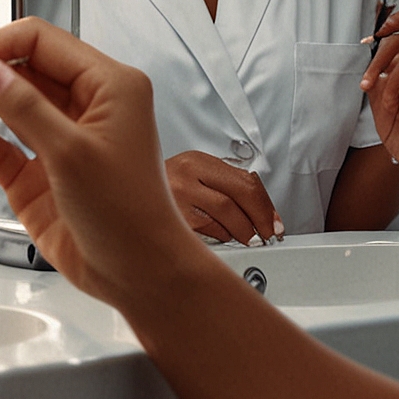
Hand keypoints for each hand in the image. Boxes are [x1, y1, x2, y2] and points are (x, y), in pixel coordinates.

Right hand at [0, 18, 200, 307]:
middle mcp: (86, 105)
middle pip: (20, 71)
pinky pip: (3, 144)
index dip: (0, 48)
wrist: (139, 274)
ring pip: (8, 105)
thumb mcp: (71, 153)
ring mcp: (62, 138)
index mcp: (108, 85)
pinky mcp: (42, 170)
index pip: (42, 41)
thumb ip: (24, 106)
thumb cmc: (130, 215)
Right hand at [166, 150, 282, 244]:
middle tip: (266, 234)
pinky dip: (221, 237)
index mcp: (197, 161)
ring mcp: (176, 198)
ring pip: (225, 218)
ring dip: (242, 232)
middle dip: (259, 220)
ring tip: (245, 237)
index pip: (245, 181)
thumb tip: (262, 209)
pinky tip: (221, 237)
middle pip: (238, 198)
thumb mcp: (193, 175)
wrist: (123, 190)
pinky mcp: (170, 221)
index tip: (274, 221)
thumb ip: (224, 184)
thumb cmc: (163, 188)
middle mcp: (186, 175)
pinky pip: (207, 233)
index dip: (266, 205)